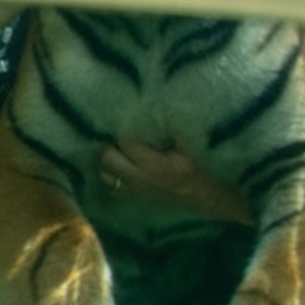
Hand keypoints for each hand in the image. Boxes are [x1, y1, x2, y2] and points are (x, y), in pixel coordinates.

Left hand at [100, 138, 250, 223]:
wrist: (200, 197)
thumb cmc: (195, 169)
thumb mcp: (186, 148)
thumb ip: (171, 130)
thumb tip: (158, 108)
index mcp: (154, 163)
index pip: (126, 144)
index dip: (124, 134)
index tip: (125, 126)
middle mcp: (140, 177)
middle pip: (108, 159)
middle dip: (109, 147)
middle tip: (114, 139)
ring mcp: (134, 189)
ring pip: (105, 175)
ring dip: (106, 164)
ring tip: (114, 153)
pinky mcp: (133, 197)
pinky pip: (110, 189)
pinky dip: (109, 179)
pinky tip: (114, 170)